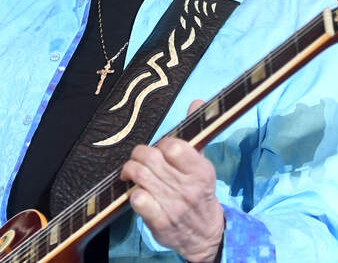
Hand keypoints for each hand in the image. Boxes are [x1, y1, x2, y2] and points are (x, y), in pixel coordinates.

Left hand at [119, 100, 224, 261]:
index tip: (160, 150)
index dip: (161, 144)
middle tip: (139, 160)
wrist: (206, 235)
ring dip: (130, 171)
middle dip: (138, 155)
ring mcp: (173, 206)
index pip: (173, 146)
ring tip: (132, 174)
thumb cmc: (199, 193)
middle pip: (149, 158)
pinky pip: (136, 199)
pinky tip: (137, 193)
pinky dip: (132, 194)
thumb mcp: (202, 164)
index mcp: (201, 171)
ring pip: (139, 175)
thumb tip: (196, 102)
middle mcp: (188, 188)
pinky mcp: (160, 222)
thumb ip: (195, 135)